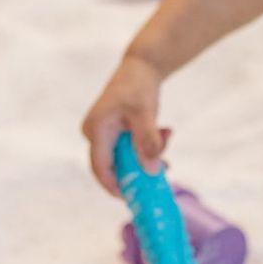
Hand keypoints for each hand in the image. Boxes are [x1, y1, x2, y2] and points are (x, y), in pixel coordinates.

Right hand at [80, 54, 169, 195]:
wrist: (142, 65)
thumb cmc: (139, 85)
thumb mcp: (146, 114)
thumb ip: (148, 142)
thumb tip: (152, 170)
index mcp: (96, 130)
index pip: (100, 168)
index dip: (114, 186)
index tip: (133, 198)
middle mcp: (96, 133)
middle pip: (115, 164)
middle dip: (139, 167)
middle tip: (164, 168)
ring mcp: (104, 133)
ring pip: (126, 157)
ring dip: (147, 154)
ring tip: (166, 137)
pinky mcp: (115, 131)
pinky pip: (130, 148)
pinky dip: (147, 146)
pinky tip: (163, 134)